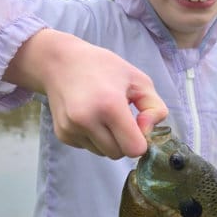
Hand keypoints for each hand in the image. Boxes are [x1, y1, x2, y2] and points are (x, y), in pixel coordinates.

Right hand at [5, 28, 167, 158]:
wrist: (60, 62)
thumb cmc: (103, 68)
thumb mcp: (138, 80)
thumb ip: (155, 109)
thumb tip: (147, 132)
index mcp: (110, 105)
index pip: (134, 148)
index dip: (141, 140)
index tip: (137, 124)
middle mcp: (87, 120)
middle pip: (118, 154)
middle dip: (124, 141)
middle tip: (121, 118)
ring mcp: (71, 128)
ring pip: (103, 154)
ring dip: (109, 141)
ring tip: (103, 115)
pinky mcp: (62, 134)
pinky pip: (88, 148)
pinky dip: (93, 138)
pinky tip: (89, 116)